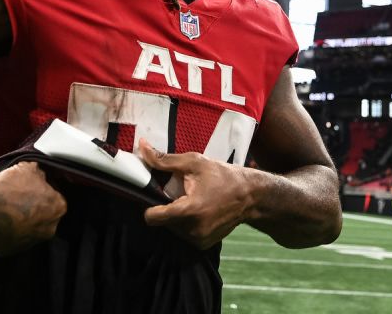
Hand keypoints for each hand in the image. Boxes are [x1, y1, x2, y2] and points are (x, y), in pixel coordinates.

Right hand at [0, 162, 66, 255]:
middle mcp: (48, 229)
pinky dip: (6, 231)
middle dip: (33, 208)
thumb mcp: (27, 169)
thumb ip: (37, 173)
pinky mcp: (12, 251)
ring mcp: (30, 243)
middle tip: (18, 197)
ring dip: (19, 220)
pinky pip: (11, 239)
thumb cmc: (9, 191)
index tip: (32, 187)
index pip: (55, 198)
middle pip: (43, 216)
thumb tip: (36, 173)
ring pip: (27, 229)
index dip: (42, 191)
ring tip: (5, 208)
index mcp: (58, 207)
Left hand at [138, 139, 256, 249]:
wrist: (250, 195)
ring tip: (191, 201)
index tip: (156, 195)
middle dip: (166, 207)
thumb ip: (164, 159)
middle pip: (162, 222)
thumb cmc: (222, 176)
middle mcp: (193, 230)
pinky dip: (185, 224)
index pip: (153, 218)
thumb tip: (141, 147)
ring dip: (176, 216)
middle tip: (180, 194)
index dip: (149, 206)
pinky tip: (198, 211)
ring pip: (172, 229)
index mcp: (189, 210)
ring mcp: (199, 240)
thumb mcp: (193, 162)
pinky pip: (183, 235)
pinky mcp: (203, 245)